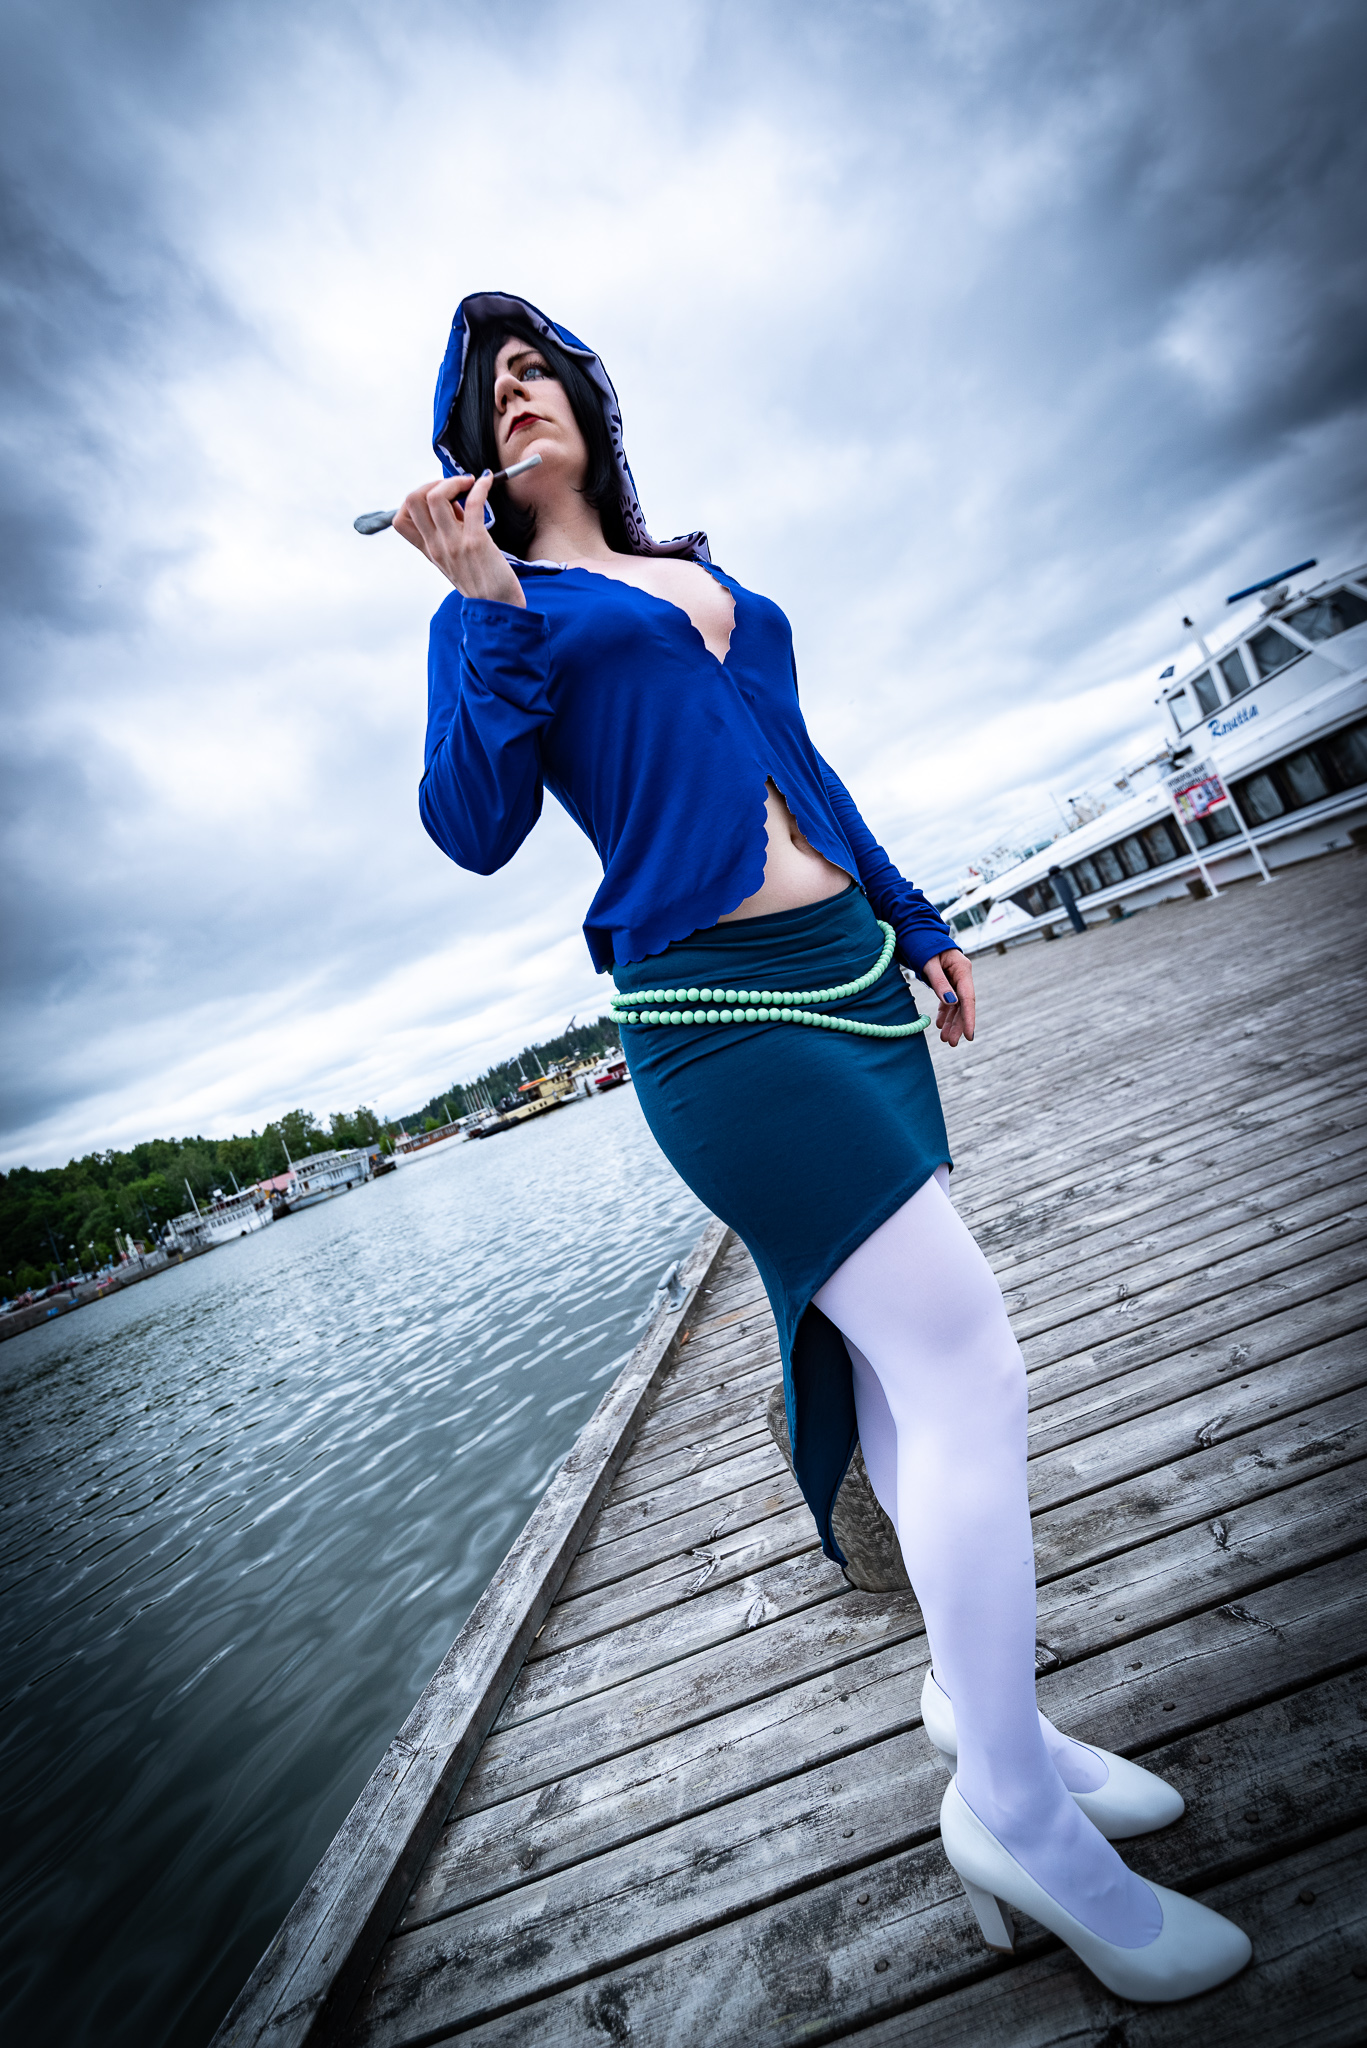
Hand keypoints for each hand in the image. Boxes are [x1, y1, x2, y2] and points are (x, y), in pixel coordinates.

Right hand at [392, 472, 525, 607]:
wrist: (499, 608)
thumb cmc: (481, 582)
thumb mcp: (454, 559)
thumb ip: (449, 532)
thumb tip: (454, 502)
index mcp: (429, 550)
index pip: (400, 520)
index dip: (415, 499)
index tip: (438, 497)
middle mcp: (436, 546)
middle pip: (412, 500)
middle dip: (433, 483)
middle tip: (456, 486)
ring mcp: (454, 544)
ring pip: (435, 497)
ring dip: (453, 481)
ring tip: (470, 483)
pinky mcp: (476, 542)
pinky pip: (473, 503)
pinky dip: (480, 486)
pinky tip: (487, 481)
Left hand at [921, 948, 974, 1045]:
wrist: (918, 933)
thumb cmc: (924, 945)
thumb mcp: (929, 964)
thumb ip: (940, 982)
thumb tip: (951, 1002)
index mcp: (963, 969)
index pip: (968, 998)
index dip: (969, 1018)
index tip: (969, 1035)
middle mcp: (962, 976)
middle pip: (963, 1005)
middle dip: (959, 1025)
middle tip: (951, 1043)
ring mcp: (956, 979)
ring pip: (956, 1005)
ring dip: (951, 1022)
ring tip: (945, 1039)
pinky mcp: (948, 982)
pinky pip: (948, 1001)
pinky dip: (945, 1013)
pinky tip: (940, 1025)